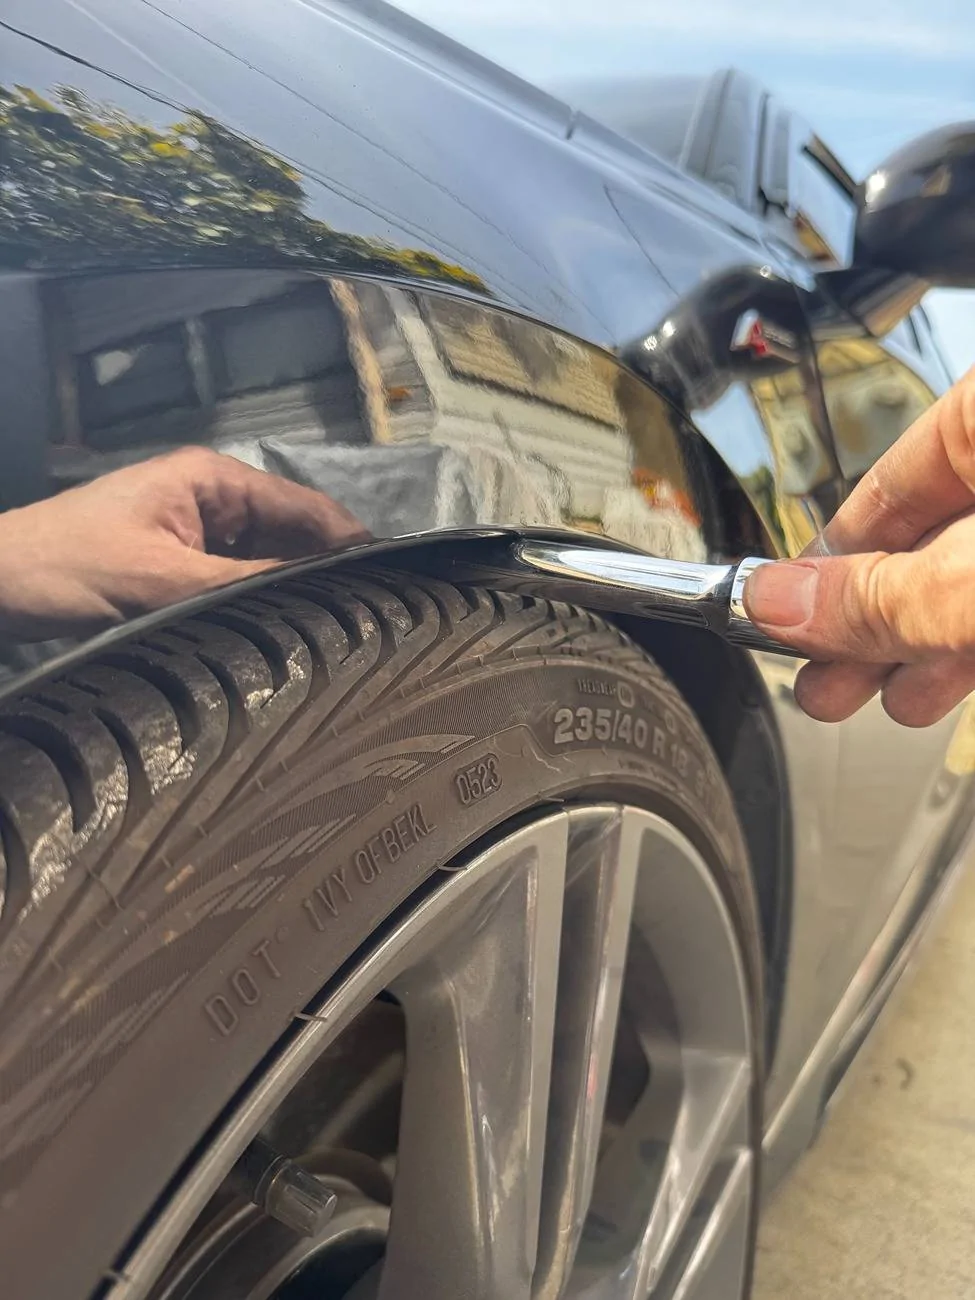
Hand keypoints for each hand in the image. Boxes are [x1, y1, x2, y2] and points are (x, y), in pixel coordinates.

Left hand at [0, 447, 368, 640]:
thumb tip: (324, 597)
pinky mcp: (177, 563)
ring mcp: (193, 530)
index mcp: (213, 480)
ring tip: (342, 629)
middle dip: (327, 569)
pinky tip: (283, 630)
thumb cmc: (71, 570)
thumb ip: (249, 586)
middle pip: (291, 533)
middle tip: (374, 618)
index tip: (394, 582)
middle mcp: (210, 498)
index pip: (305, 507)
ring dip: (293, 588)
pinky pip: (236, 578)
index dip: (352, 543)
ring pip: (265, 559)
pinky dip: (259, 599)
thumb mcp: (166, 582)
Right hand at [744, 367, 974, 726]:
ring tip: (876, 698)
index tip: (782, 612)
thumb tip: (774, 601)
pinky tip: (939, 683)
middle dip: (869, 619)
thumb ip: (880, 597)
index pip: (891, 475)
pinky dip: (974, 639)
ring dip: (920, 644)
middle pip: (932, 533)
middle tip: (818, 678)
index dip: (829, 554)